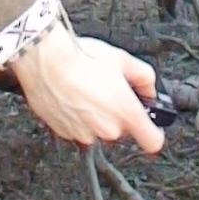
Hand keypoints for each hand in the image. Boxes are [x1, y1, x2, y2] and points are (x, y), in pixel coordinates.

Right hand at [10, 23, 163, 154]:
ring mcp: (85, 133)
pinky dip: (77, 117)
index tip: (150, 127)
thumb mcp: (122, 58)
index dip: (153, 134)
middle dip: (117, 113)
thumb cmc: (80, 57)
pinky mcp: (65, 133)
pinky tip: (72, 96)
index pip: (152, 142)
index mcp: (126, 112)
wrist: (45, 59)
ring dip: (95, 116)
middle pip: (122, 129)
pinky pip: (78, 128)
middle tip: (107, 90)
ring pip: (98, 129)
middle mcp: (107, 129)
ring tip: (85, 90)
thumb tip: (148, 88)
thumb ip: (144, 77)